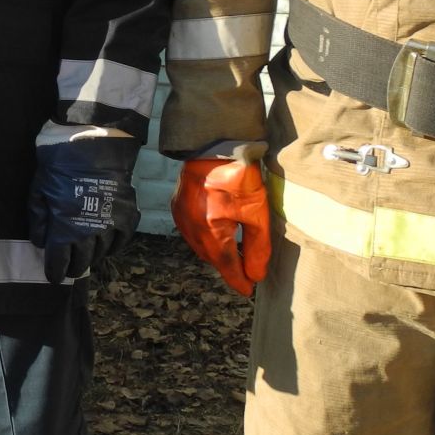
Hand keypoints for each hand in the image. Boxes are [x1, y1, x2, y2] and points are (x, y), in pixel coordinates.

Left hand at [28, 132, 139, 282]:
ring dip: (92, 257)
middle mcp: (89, 234)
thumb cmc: (59, 167)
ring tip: (85, 256)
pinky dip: (113, 248)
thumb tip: (41, 243)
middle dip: (73, 268)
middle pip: (82, 262)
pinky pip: (121, 242)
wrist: (92, 145)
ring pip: (101, 253)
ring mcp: (111, 226)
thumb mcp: (38, 192)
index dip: (55, 272)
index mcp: (64, 230)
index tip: (53, 276)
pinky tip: (106, 247)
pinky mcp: (127, 217)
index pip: (59, 262)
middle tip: (69, 269)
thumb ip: (38, 220)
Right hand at [172, 146, 270, 295]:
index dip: (238, 280)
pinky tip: (218, 234)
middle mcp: (191, 227)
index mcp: (210, 229)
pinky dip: (205, 238)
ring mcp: (180, 217)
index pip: (226, 265)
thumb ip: (257, 247)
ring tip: (235, 253)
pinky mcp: (177, 206)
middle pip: (211, 257)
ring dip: (217, 253)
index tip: (248, 290)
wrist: (214, 145)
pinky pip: (191, 232)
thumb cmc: (240, 176)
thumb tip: (255, 274)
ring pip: (200, 246)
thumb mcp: (257, 212)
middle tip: (247, 270)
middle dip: (229, 266)